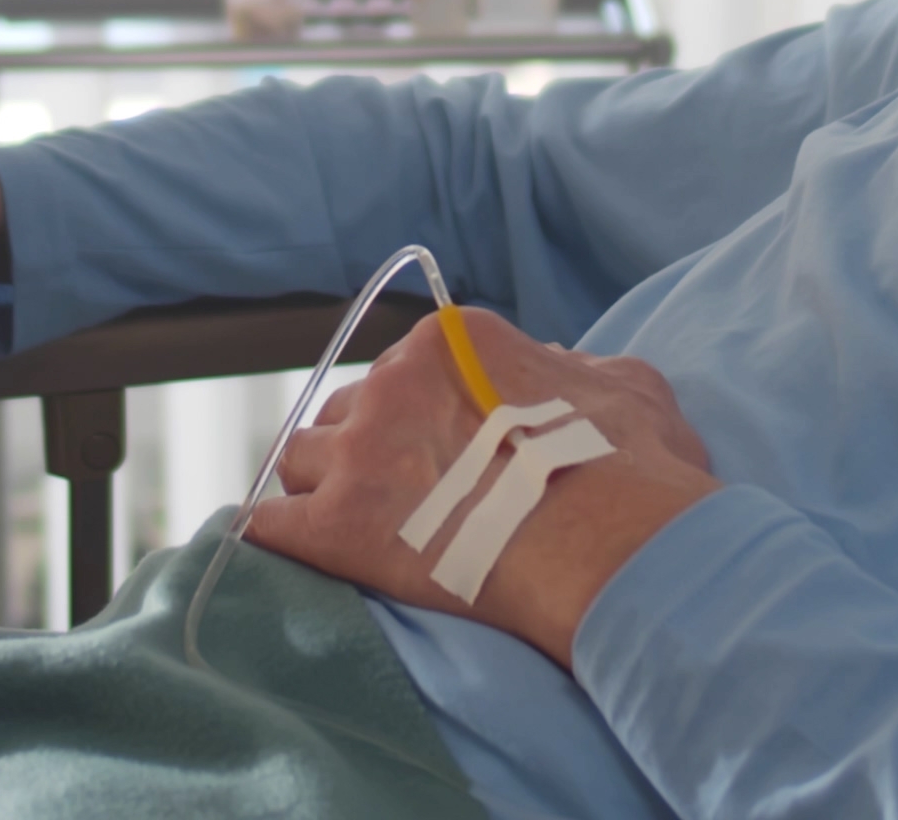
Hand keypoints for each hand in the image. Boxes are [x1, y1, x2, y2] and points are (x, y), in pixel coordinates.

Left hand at [241, 310, 718, 673]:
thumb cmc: (629, 470)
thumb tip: (558, 363)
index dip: (422, 413)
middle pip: (348, 408)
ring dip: (318, 486)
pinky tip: (293, 553)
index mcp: (454, 343)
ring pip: (300, 456)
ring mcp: (358, 453)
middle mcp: (393, 383)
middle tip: (401, 494)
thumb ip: (582, 368)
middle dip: (367, 447)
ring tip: (352, 526)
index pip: (406, 367)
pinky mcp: (335, 525)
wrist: (607, 543)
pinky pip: (268, 522)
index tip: (444, 448)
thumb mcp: (629, 388)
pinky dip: (277, 536)